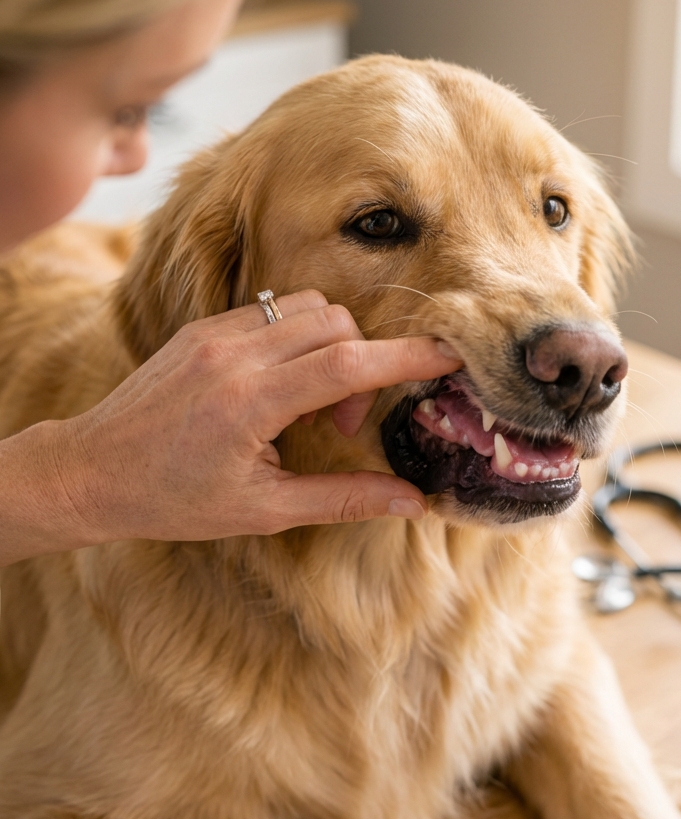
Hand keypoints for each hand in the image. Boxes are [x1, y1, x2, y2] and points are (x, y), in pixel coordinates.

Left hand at [0, 290, 461, 561]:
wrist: (92, 471)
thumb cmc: (173, 499)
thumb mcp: (263, 510)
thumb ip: (343, 499)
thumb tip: (413, 502)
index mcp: (251, 403)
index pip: (350, 363)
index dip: (409, 356)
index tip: (451, 355)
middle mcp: (234, 355)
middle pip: (337, 325)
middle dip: (365, 364)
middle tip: (341, 425)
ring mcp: (214, 333)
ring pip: (307, 307)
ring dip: (332, 346)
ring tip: (309, 405)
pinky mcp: (201, 326)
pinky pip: (270, 310)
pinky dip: (295, 339)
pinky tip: (278, 387)